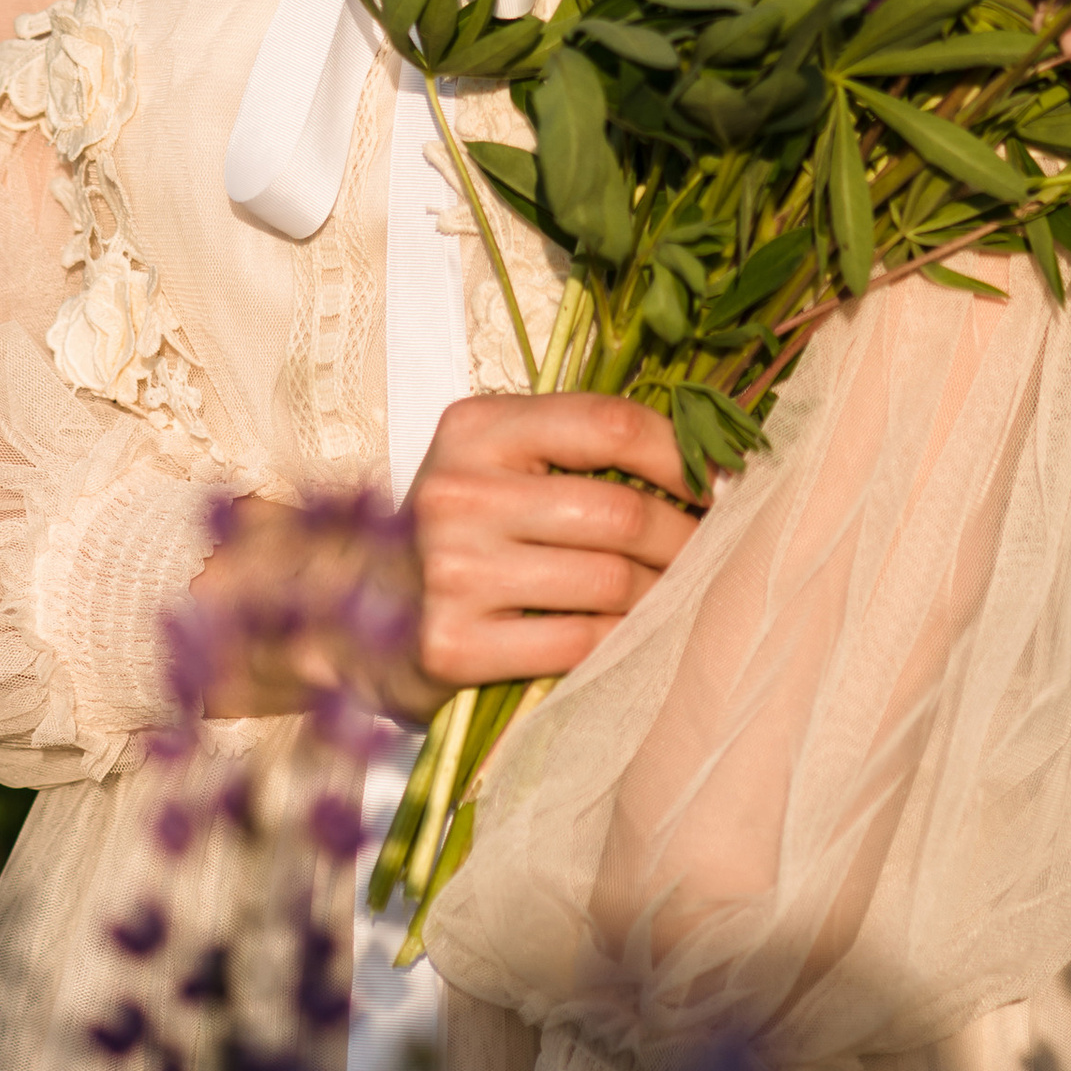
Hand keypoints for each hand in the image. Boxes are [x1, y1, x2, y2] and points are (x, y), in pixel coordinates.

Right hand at [404, 392, 700, 706]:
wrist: (350, 613)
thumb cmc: (452, 531)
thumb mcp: (493, 462)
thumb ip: (572, 450)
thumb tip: (702, 463)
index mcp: (475, 428)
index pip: (607, 424)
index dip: (681, 453)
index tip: (720, 481)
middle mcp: (459, 492)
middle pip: (618, 512)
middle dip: (685, 538)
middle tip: (715, 555)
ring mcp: (453, 571)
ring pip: (609, 582)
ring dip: (665, 596)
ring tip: (686, 599)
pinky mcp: (453, 646)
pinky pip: (578, 644)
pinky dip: (623, 644)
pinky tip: (637, 640)